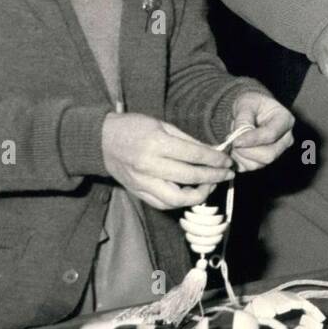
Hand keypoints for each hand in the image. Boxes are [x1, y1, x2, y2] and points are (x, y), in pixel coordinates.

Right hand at [101, 113, 233, 209]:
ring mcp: (141, 181)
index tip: (227, 161)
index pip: (193, 155)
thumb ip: (187, 140)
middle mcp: (148, 165)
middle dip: (213, 177)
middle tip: (227, 174)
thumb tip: (212, 152)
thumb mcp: (162, 124)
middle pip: (189, 176)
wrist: (101, 140)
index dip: (214, 159)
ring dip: (199, 194)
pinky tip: (191, 193)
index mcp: (156, 143)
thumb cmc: (133, 127)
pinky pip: (163, 203)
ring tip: (209, 186)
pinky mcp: (137, 192)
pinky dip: (180, 201)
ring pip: (177, 198)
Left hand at [226, 91, 294, 171]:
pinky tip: (234, 149)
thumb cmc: (251, 104)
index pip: (271, 135)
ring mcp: (277, 152)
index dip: (252, 139)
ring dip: (241, 156)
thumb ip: (243, 118)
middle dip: (246, 151)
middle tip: (232, 141)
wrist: (250, 111)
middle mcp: (285, 139)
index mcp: (285, 120)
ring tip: (233, 142)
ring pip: (259, 164)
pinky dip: (239, 161)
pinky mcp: (265, 160)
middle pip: (268, 154)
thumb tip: (238, 136)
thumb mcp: (246, 103)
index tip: (235, 140)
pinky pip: (251, 167)